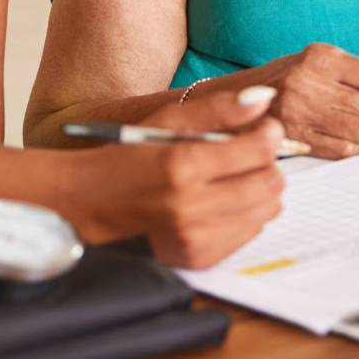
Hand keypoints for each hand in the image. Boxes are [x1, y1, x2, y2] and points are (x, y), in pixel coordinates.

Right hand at [63, 86, 284, 268]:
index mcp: (182, 165)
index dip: (270, 134)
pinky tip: (223, 202)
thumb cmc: (129, 156)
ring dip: (260, 190)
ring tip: (236, 177)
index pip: (259, 150)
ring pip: (266, 211)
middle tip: (252, 153)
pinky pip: (249, 234)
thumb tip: (265, 99)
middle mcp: (190, 207)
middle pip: (269, 183)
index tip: (264, 128)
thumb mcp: (166, 120)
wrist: (88, 205)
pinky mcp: (197, 258)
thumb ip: (218, 109)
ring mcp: (195, 238)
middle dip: (268, 163)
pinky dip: (246, 215)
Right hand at [246, 42, 358, 158]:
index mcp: (323, 58)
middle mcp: (311, 83)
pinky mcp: (298, 138)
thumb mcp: (328, 62)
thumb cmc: (291, 79)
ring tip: (349, 121)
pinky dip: (350, 146)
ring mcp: (302, 112)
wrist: (240, 100)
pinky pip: (345, 150)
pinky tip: (336, 135)